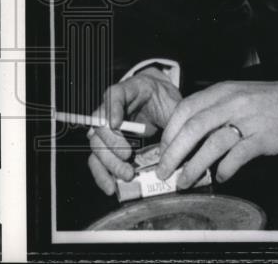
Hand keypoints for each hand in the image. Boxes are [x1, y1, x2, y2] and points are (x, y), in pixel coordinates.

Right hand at [86, 68, 180, 194]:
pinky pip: (98, 160)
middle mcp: (110, 110)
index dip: (112, 109)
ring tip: (126, 176)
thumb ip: (174, 116)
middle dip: (112, 144)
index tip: (116, 123)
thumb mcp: (172, 102)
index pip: (113, 95)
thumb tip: (180, 139)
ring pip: (97, 146)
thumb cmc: (164, 100)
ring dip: (109, 163)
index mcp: (127, 91)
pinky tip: (111, 187)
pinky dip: (103, 174)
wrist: (161, 102)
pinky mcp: (108, 146)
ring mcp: (106, 129)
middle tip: (128, 157)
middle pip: (100, 125)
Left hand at [155, 72, 277, 187]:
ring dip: (193, 167)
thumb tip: (188, 136)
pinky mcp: (265, 137)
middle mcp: (234, 102)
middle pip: (192, 128)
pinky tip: (222, 176)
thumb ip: (217, 109)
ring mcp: (250, 119)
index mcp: (225, 90)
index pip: (185, 109)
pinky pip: (236, 157)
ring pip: (211, 145)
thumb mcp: (242, 95)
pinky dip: (224, 170)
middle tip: (164, 172)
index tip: (163, 150)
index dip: (169, 133)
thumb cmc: (276, 100)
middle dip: (173, 155)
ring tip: (185, 181)